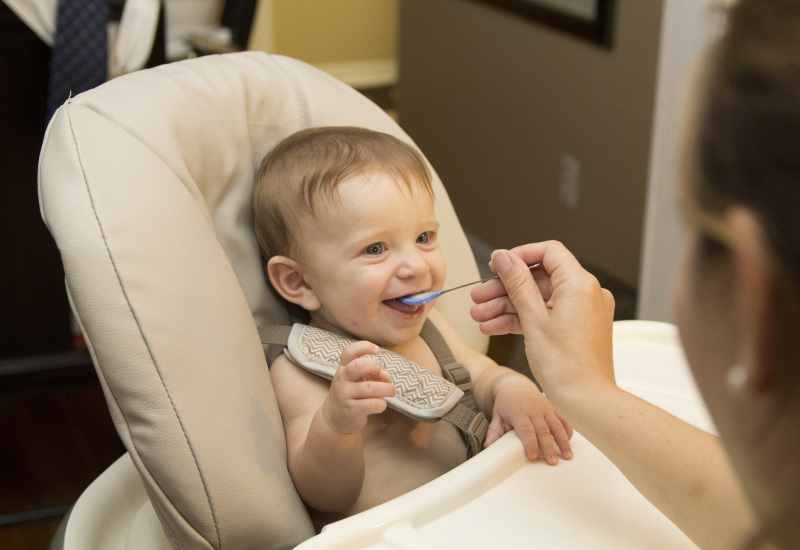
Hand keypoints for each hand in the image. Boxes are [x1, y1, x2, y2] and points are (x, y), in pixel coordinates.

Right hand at [321, 341, 395, 434]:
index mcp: (343, 368)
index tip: (376, 350)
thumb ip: (373, 374)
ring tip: (391, 391)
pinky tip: (381, 404)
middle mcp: (342, 380)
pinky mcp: (352, 410)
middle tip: (380, 372)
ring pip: (370, 388)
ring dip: (386, 388)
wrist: (334, 418)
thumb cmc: (351, 394)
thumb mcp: (358, 380)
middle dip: (374, 367)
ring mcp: (345, 395)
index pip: (349, 352)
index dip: (364, 347)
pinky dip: (381, 404)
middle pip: (358, 366)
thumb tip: (386, 376)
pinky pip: (372, 404)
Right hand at [470, 242, 615, 405]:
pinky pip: (546, 314)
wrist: (586, 401)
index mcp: (580, 284)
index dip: (519, 256)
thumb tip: (504, 258)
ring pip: (539, 299)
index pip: (548, 252)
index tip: (497, 265)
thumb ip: (517, 283)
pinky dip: (523, 319)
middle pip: (539, 278)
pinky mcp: (577, 327)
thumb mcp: (533, 319)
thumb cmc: (567, 367)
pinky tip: (496, 327)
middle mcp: (586, 293)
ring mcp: (582, 311)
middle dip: (505, 288)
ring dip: (508, 306)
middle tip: (480, 297)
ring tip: (481, 317)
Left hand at [486, 374, 573, 463]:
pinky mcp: (553, 408)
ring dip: (563, 441)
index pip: (526, 429)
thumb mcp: (496, 416)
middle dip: (548, 447)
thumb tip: (488, 447)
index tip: (533, 456)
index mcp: (519, 412)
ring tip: (567, 456)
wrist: (515, 386)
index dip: (530, 443)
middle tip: (552, 462)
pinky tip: (569, 443)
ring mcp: (545, 408)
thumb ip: (493, 431)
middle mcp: (534, 410)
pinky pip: (563, 420)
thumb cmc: (505, 404)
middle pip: (543, 430)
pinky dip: (567, 431)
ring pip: (556, 426)